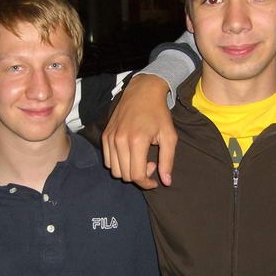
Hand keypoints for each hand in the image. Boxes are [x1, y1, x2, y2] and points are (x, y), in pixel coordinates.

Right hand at [102, 74, 175, 188]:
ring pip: (114, 170)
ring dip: (128, 171)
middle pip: (125, 175)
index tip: (155, 181)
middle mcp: (120, 141)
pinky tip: (129, 154)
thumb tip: (166, 182)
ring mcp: (110, 138)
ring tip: (139, 159)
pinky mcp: (105, 135)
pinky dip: (118, 163)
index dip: (147, 183)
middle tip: (150, 164)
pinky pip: (107, 160)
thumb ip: (168, 161)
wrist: (143, 91)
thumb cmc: (159, 114)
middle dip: (139, 176)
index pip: (137, 175)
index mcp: (137, 141)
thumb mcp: (169, 136)